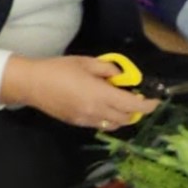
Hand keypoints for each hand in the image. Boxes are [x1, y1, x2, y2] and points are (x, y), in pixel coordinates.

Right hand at [2, 53, 157, 131]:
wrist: (32, 84)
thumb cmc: (58, 69)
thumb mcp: (86, 62)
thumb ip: (108, 70)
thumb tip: (121, 77)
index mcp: (100, 95)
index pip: (132, 106)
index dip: (147, 105)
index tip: (155, 100)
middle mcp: (96, 111)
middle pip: (126, 118)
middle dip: (136, 110)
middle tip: (136, 97)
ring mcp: (86, 120)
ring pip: (114, 124)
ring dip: (122, 116)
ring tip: (119, 102)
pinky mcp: (77, 123)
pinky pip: (100, 125)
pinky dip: (108, 118)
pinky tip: (102, 106)